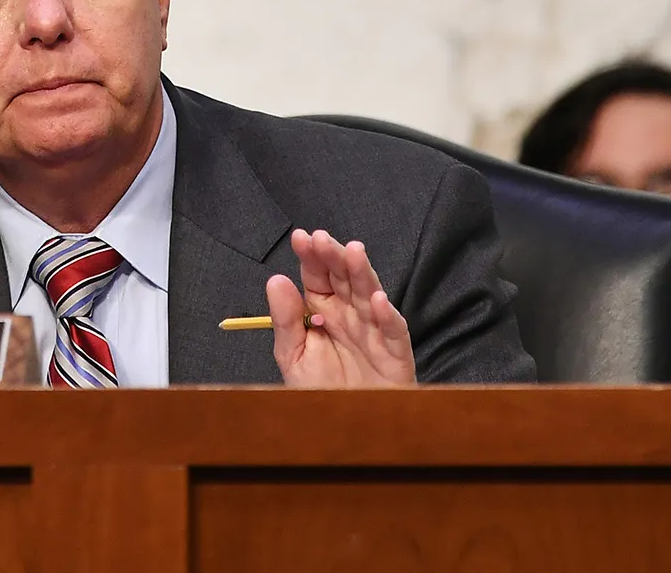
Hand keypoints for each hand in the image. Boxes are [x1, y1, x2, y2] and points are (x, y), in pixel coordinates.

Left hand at [266, 228, 415, 386]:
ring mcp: (373, 329)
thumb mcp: (293, 356)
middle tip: (323, 239)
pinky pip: (392, 330)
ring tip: (353, 252)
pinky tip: (376, 301)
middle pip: (344, 278)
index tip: (302, 237)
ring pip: (369, 294)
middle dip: (334, 256)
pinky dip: (386, 315)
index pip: (317, 276)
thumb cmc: (320, 392)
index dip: (311, 256)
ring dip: (362, 273)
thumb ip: (285, 319)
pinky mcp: (395, 351)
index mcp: (322, 310)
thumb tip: (276, 279)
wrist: (346, 431)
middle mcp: (349, 314)